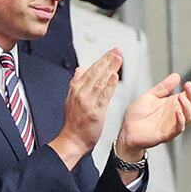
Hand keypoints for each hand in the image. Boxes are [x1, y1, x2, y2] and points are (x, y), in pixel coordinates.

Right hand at [49, 48, 122, 169]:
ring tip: (118, 59)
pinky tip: (115, 77)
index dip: (102, 60)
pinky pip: (103, 96)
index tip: (111, 52)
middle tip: (117, 50)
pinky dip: (109, 86)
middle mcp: (80, 93)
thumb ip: (76, 83)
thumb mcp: (72, 100)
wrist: (72, 140)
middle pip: (95, 73)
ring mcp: (87, 102)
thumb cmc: (74, 123)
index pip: (90, 70)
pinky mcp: (94, 112)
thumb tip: (80, 69)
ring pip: (100, 81)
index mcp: (76, 89)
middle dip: (107, 60)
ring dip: (110, 69)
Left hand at [115, 74, 190, 160]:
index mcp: (173, 104)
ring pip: (190, 117)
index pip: (190, 96)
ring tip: (180, 96)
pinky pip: (179, 128)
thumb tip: (177, 75)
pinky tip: (177, 111)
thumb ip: (163, 87)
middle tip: (188, 85)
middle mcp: (176, 114)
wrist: (126, 129)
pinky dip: (181, 120)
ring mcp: (173, 124)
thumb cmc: (137, 114)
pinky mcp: (167, 134)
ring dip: (188, 106)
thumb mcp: (150, 96)